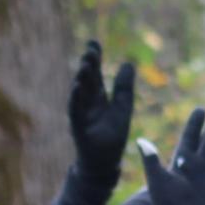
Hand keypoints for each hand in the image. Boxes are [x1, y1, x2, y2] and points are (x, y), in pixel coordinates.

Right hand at [68, 40, 135, 184]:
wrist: (104, 162)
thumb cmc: (112, 136)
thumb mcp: (122, 107)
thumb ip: (123, 87)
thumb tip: (128, 63)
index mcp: (98, 97)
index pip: (95, 73)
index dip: (94, 58)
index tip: (93, 42)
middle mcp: (87, 103)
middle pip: (87, 80)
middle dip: (88, 64)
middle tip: (91, 49)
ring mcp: (81, 114)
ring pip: (80, 92)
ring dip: (82, 78)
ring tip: (86, 64)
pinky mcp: (79, 126)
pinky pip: (76, 110)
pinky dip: (76, 98)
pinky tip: (77, 87)